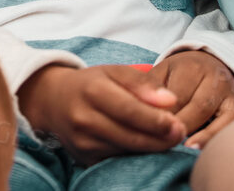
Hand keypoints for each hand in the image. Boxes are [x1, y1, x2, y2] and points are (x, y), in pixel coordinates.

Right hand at [17, 63, 184, 163]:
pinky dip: (135, 156)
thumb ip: (143, 83)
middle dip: (160, 139)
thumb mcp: (114, 72)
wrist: (53, 100)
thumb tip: (171, 101)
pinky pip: (116, 160)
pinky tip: (147, 147)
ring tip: (168, 139)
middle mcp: (84, 118)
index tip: (178, 123)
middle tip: (180, 134)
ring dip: (151, 149)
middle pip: (130, 136)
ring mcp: (82, 142)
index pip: (129, 110)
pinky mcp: (84, 157)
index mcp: (92, 91)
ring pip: (125, 151)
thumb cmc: (91, 83)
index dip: (156, 120)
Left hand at [149, 50, 233, 147]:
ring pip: (217, 119)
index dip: (164, 116)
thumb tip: (137, 106)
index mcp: (192, 66)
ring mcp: (231, 95)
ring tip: (183, 150)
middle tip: (163, 143)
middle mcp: (215, 78)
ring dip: (199, 138)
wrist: (214, 65)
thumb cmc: (181, 74)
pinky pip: (230, 129)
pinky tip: (200, 150)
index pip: (177, 95)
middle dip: (180, 127)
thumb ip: (151, 87)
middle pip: (198, 107)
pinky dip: (215, 140)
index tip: (150, 131)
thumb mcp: (164, 72)